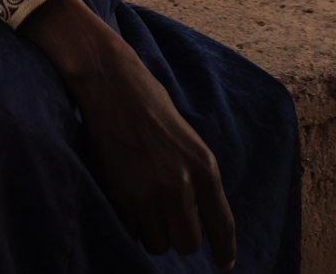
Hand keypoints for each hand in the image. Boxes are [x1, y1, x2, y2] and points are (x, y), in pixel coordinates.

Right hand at [21, 0, 235, 269]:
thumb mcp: (187, 139)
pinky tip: (126, 193)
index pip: (222, 225)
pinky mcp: (124, 195)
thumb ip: (196, 177)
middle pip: (188, 243)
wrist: (111, 80)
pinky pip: (134, 229)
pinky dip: (131, 221)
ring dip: (152, 230)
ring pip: (159, 242)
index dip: (225, 250)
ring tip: (142, 200)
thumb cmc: (149, 102)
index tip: (224, 264)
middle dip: (178, 235)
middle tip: (167, 218)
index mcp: (205, 167)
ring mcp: (152, 192)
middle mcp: (183, 184)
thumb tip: (200, 216)